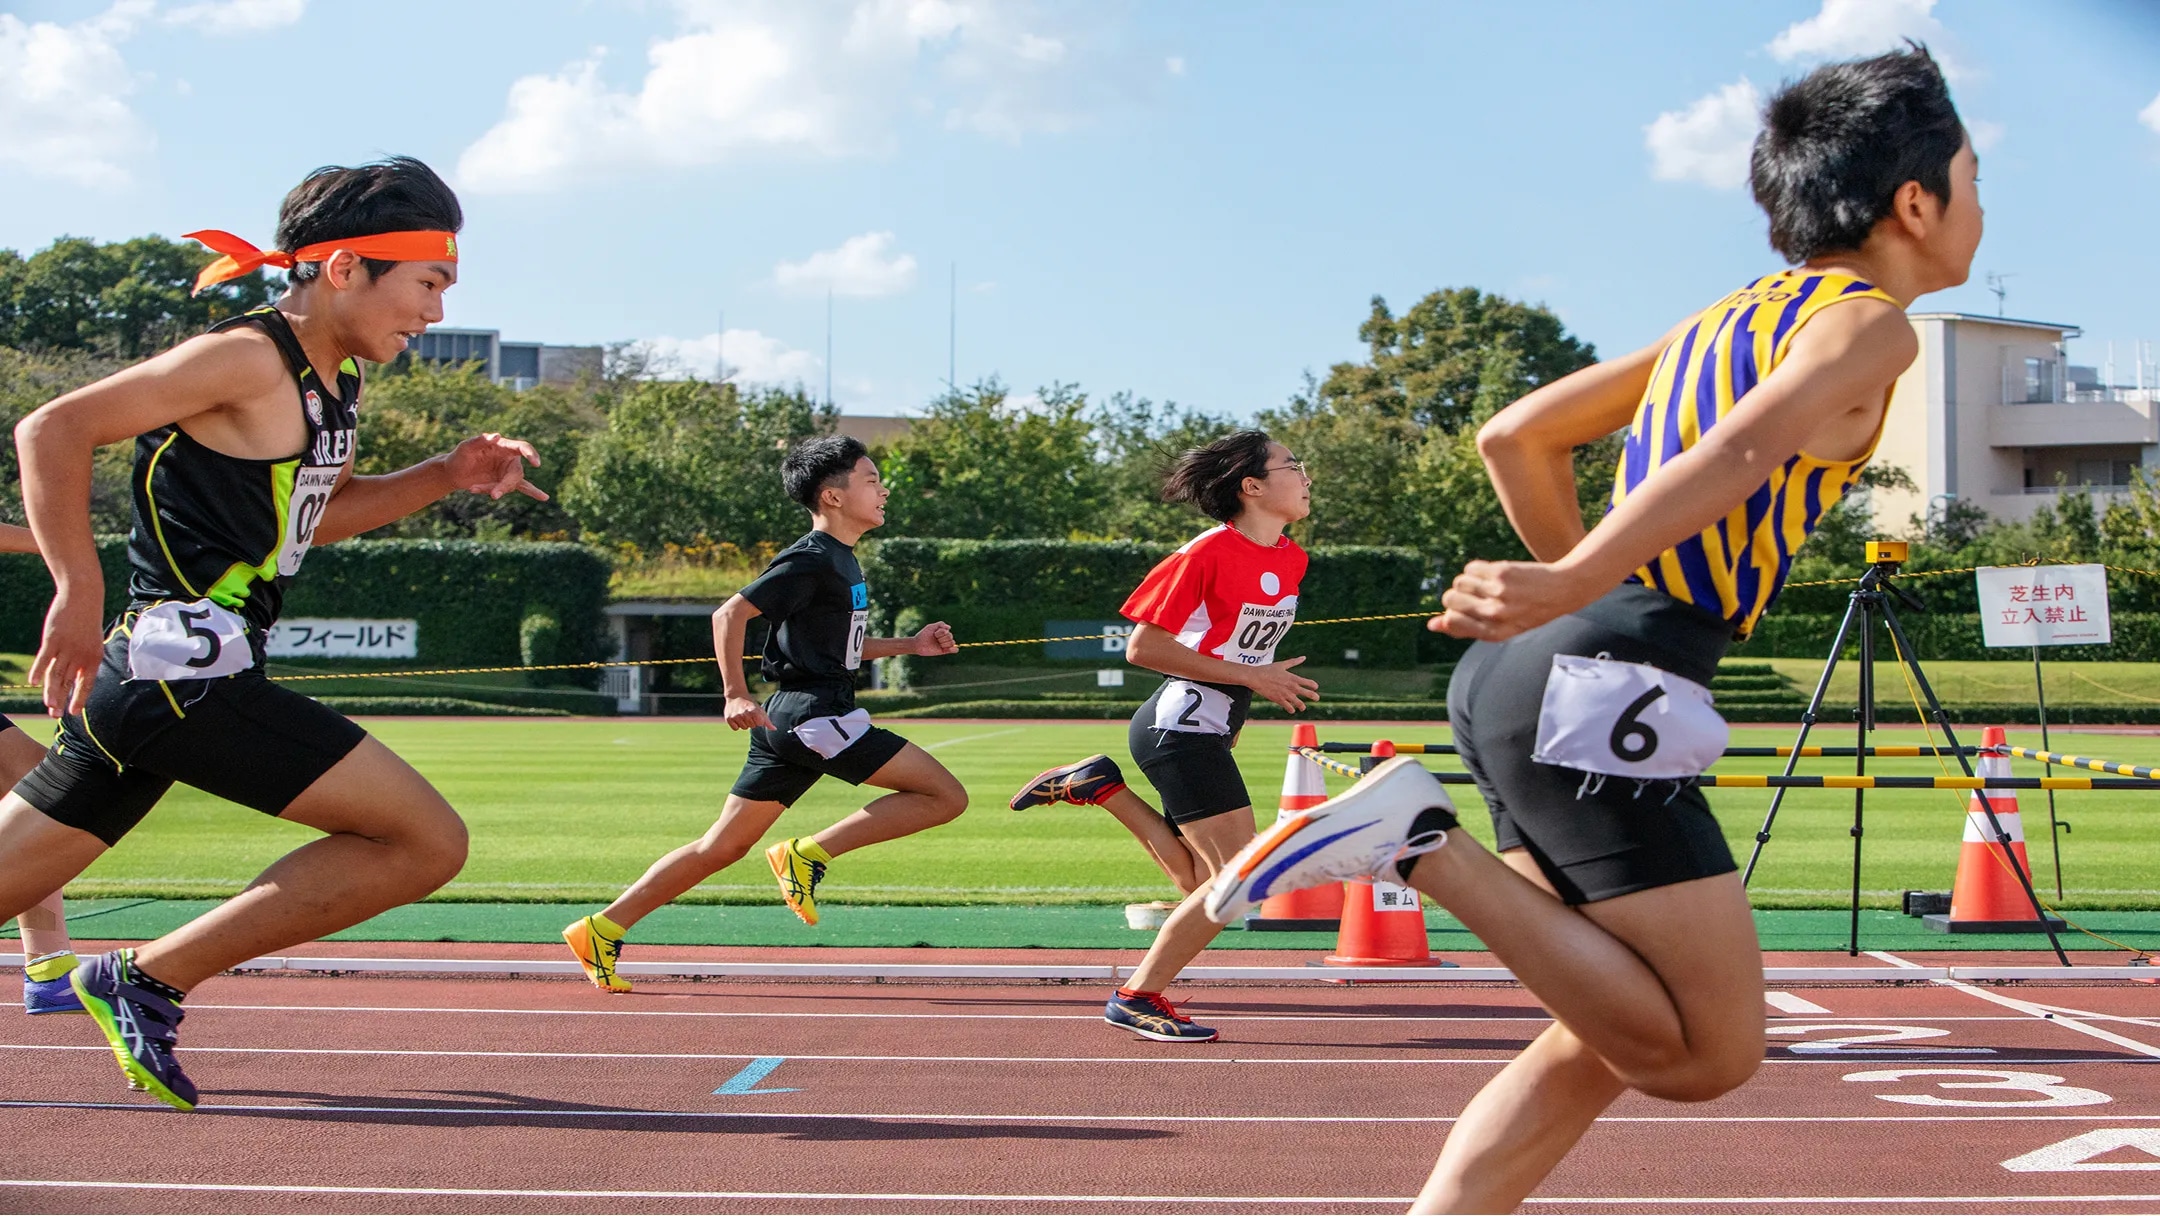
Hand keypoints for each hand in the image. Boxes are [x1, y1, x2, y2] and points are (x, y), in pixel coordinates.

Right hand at [29, 593, 103, 716]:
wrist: (83, 597)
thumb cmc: (86, 623)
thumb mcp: (90, 643)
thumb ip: (81, 661)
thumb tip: (72, 679)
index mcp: (93, 658)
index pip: (86, 684)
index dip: (79, 698)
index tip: (73, 712)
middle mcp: (80, 655)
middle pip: (68, 682)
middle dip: (61, 699)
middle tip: (54, 715)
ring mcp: (66, 647)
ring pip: (55, 674)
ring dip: (51, 690)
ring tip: (48, 704)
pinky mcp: (52, 639)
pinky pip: (44, 658)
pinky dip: (37, 670)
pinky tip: (32, 682)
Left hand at [444, 433, 546, 500]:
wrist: (453, 472)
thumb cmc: (459, 456)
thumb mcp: (465, 447)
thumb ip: (479, 440)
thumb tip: (497, 435)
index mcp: (502, 446)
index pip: (522, 447)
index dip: (530, 454)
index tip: (536, 464)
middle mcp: (508, 458)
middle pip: (516, 473)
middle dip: (505, 485)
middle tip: (493, 495)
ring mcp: (506, 471)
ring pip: (511, 485)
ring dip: (494, 490)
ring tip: (473, 489)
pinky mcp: (503, 482)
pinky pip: (522, 488)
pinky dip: (533, 492)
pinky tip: (544, 497)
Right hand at [724, 695, 772, 730]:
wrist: (736, 695)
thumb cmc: (750, 704)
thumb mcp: (760, 709)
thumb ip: (767, 721)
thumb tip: (774, 729)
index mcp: (753, 710)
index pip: (759, 723)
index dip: (759, 720)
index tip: (756, 714)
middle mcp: (744, 713)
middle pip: (751, 726)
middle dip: (751, 722)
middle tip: (748, 714)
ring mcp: (735, 716)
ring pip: (743, 728)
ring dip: (744, 723)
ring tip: (742, 715)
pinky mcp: (728, 718)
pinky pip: (735, 728)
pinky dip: (736, 725)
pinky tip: (736, 718)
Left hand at [912, 620, 956, 656]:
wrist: (918, 644)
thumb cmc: (923, 635)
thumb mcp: (931, 627)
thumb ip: (940, 624)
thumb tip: (949, 627)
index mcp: (942, 631)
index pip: (948, 631)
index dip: (941, 632)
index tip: (934, 633)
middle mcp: (944, 637)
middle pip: (950, 636)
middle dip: (942, 638)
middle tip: (935, 639)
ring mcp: (944, 644)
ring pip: (952, 642)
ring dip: (944, 643)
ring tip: (938, 644)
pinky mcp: (944, 651)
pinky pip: (955, 650)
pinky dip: (954, 649)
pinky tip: (949, 649)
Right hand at [1243, 655, 1318, 713]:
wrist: (1255, 677)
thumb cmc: (1268, 669)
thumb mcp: (1282, 665)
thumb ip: (1294, 662)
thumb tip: (1304, 657)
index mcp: (1293, 678)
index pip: (1309, 683)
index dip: (1313, 686)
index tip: (1315, 687)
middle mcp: (1291, 687)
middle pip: (1307, 693)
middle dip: (1314, 696)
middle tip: (1317, 698)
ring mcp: (1285, 694)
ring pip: (1299, 703)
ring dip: (1302, 706)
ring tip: (1303, 707)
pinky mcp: (1278, 700)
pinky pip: (1288, 707)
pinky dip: (1291, 709)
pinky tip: (1291, 709)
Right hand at [1430, 560, 1597, 641]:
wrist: (1562, 589)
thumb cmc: (1529, 612)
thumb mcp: (1502, 628)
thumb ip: (1466, 628)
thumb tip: (1432, 625)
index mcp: (1495, 633)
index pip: (1452, 621)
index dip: (1451, 614)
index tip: (1463, 611)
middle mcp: (1495, 614)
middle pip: (1450, 599)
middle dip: (1456, 596)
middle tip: (1476, 596)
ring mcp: (1498, 592)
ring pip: (1459, 582)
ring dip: (1467, 581)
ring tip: (1486, 585)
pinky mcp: (1501, 572)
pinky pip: (1471, 568)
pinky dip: (1476, 569)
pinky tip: (1491, 574)